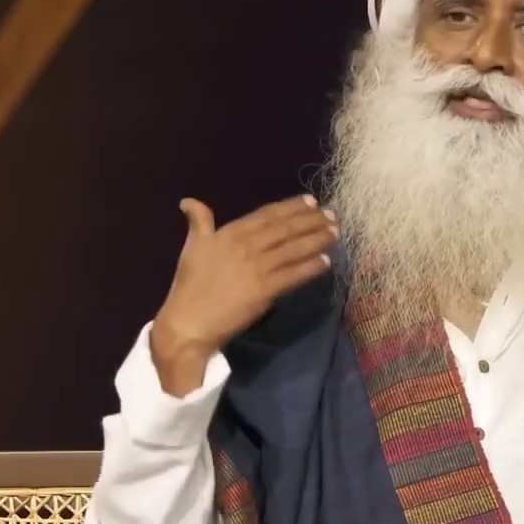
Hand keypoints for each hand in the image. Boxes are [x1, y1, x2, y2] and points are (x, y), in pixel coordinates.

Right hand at [150, 194, 337, 394]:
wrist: (188, 322)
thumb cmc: (189, 285)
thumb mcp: (192, 247)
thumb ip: (198, 222)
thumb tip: (188, 201)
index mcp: (231, 233)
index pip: (268, 215)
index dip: (292, 207)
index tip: (312, 201)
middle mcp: (248, 246)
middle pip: (286, 229)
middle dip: (312, 220)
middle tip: (332, 215)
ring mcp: (258, 268)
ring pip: (294, 249)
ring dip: (317, 240)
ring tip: (336, 233)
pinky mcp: (266, 291)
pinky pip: (294, 275)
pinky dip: (311, 267)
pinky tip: (327, 262)